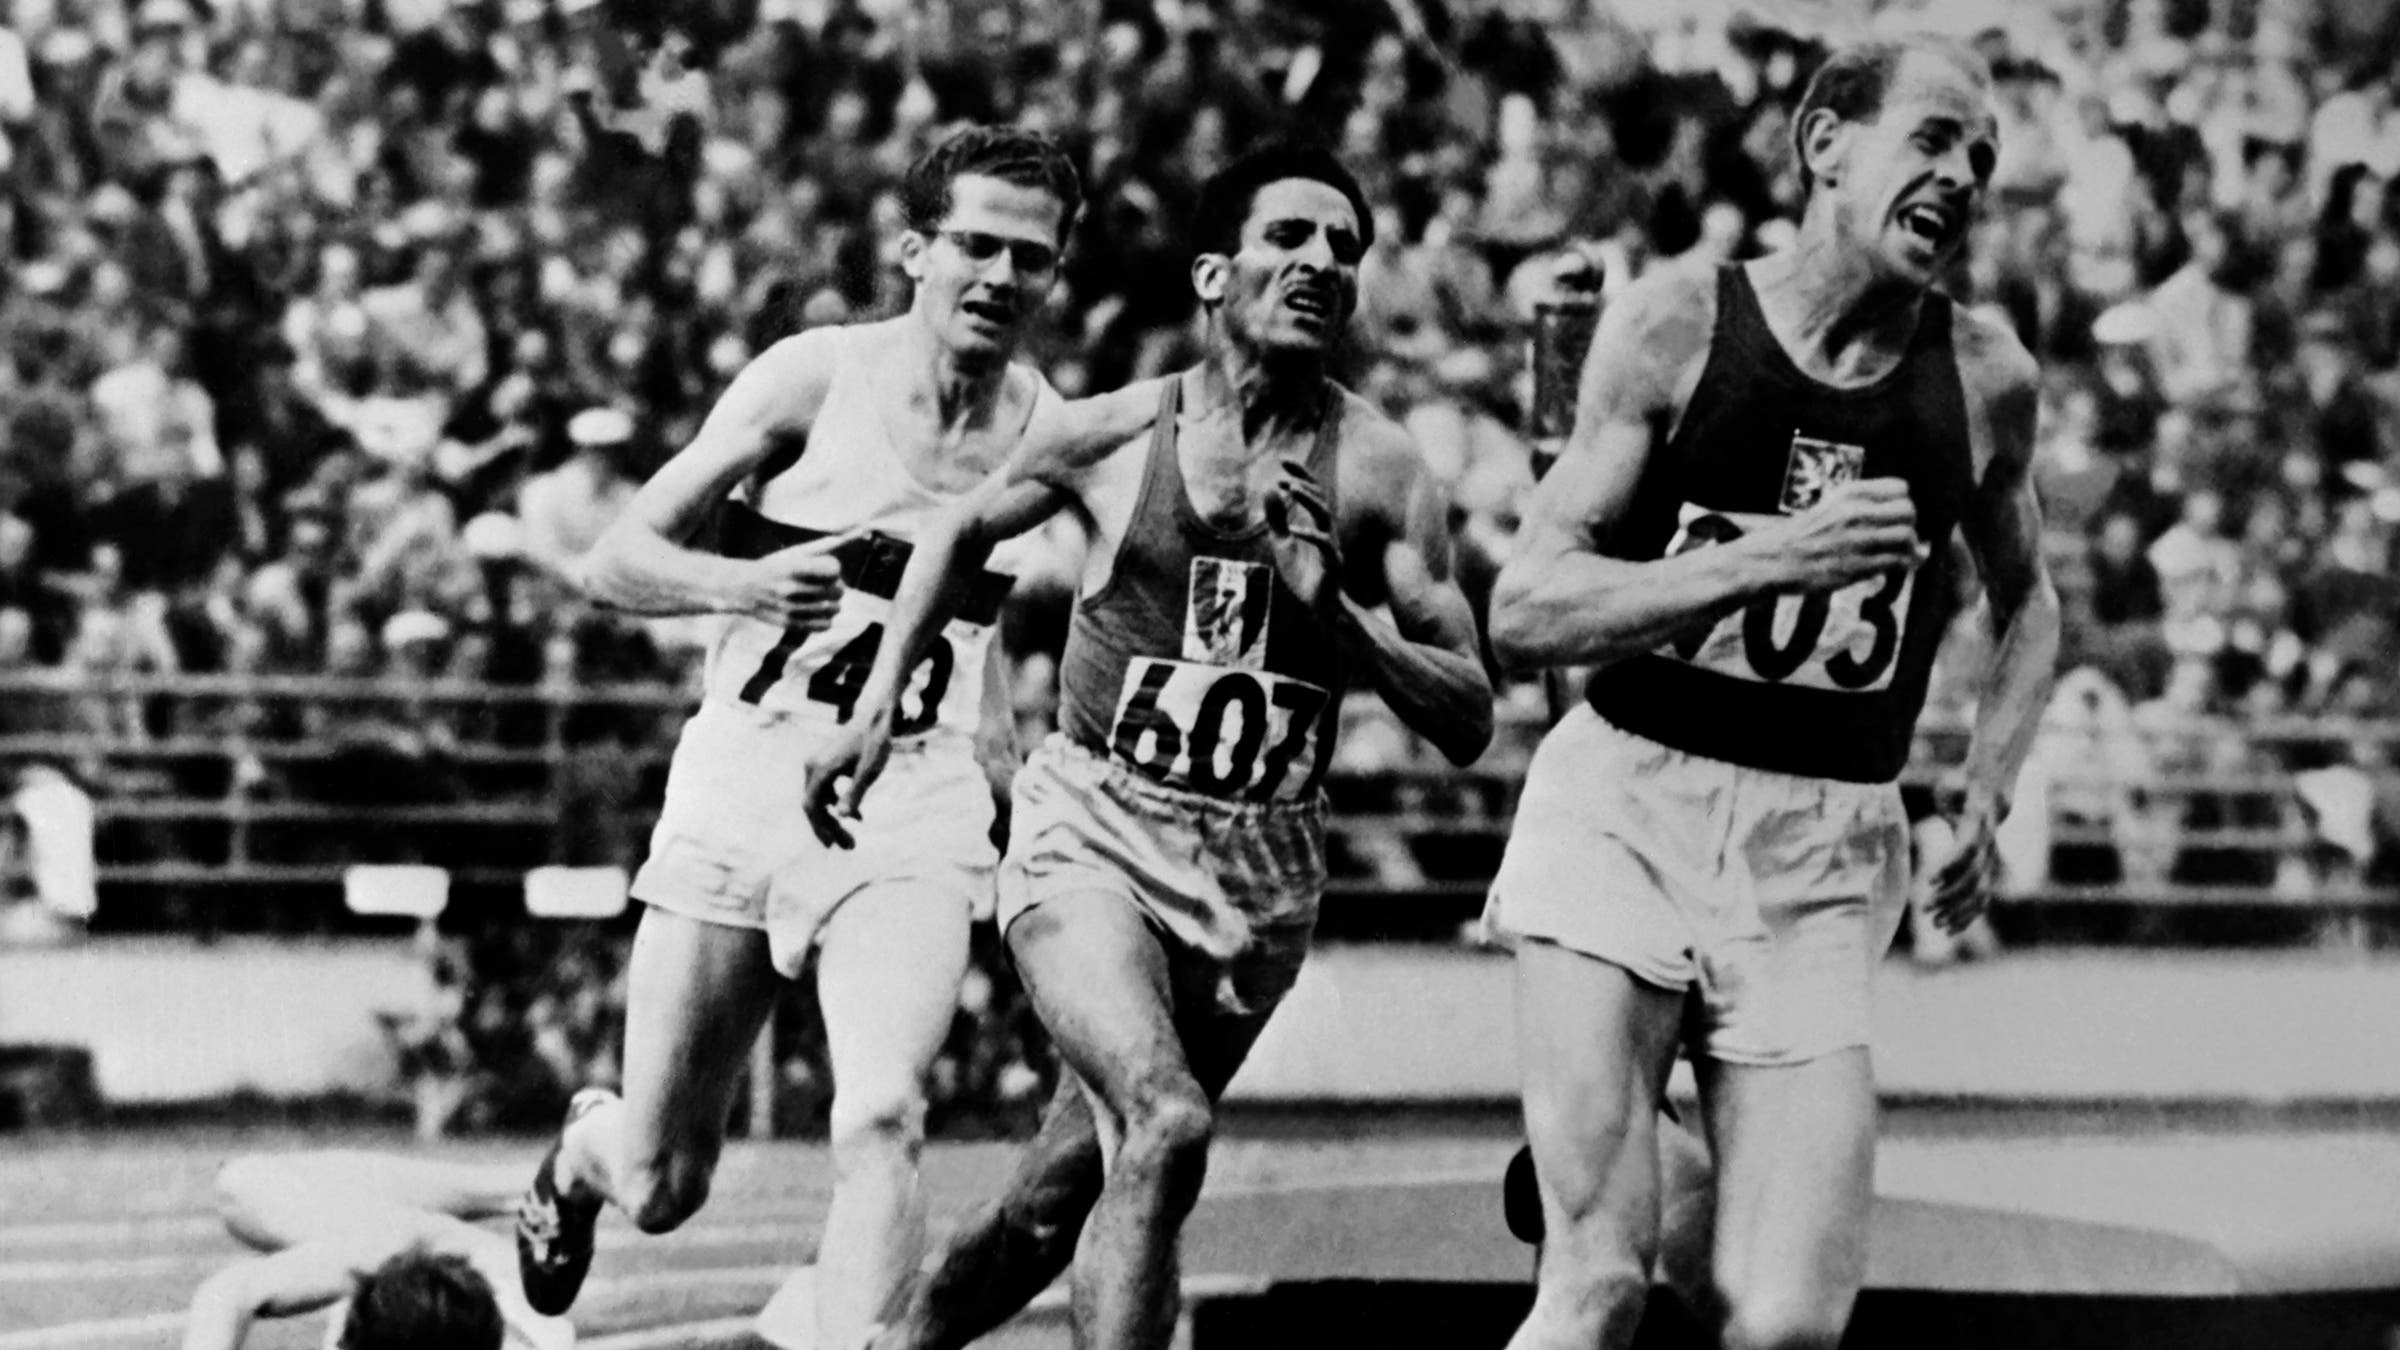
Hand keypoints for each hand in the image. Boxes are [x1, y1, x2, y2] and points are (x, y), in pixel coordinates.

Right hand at [733, 530, 854, 631]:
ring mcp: (791, 609)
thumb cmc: (773, 567)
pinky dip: (826, 619)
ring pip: (834, 609)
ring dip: (833, 603)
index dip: (834, 568)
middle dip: (836, 585)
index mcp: (793, 567)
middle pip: (837, 590)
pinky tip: (817, 612)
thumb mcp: (793, 553)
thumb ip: (822, 548)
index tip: (827, 569)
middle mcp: (792, 588)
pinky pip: (824, 625)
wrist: (741, 588)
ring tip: (822, 598)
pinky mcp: (790, 624)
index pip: (834, 569)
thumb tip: (854, 535)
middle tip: (826, 584)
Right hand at [800, 706, 893, 849]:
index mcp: (819, 769)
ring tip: (851, 839)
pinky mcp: (825, 764)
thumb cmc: (874, 742)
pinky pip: (826, 791)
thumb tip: (841, 817)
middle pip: (814, 806)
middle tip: (850, 847)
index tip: (832, 846)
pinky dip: (838, 805)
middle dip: (830, 828)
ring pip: (820, 800)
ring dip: (834, 819)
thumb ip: (855, 793)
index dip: (820, 828)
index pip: (812, 806)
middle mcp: (812, 767)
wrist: (875, 716)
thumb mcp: (869, 771)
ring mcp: (817, 765)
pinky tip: (858, 817)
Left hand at [1264, 459, 1342, 613]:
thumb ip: (1276, 518)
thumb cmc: (1302, 573)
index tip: (1284, 460)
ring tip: (1291, 489)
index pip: (1311, 490)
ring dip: (1308, 499)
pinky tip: (1293, 530)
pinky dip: (1309, 535)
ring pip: (1325, 515)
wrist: (1317, 604)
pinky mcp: (1332, 562)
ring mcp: (1331, 544)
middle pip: (1320, 498)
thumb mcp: (1282, 542)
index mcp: (1315, 522)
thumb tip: (1268, 489)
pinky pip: (1324, 544)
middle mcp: (1326, 528)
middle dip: (1304, 484)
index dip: (1300, 473)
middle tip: (1284, 478)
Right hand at [1755, 478, 1920, 592]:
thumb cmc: (1806, 533)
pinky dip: (1901, 566)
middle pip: (1909, 511)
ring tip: (1898, 555)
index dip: (1902, 503)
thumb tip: (1905, 513)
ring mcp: (1858, 539)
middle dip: (1909, 525)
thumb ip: (1867, 506)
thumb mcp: (1833, 505)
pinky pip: (1897, 562)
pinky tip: (1891, 568)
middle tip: (1899, 538)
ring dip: (1908, 548)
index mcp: (1850, 493)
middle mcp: (1856, 512)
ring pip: (1907, 537)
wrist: (1776, 558)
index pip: (1900, 487)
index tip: (1893, 517)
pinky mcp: (1858, 565)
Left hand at [1919, 794, 1999, 934]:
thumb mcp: (1952, 784)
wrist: (1992, 791)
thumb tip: (1949, 806)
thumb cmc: (1962, 785)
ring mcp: (1991, 860)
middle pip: (1973, 877)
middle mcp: (1989, 845)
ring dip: (1959, 910)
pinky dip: (1968, 915)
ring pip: (1981, 892)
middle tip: (1925, 908)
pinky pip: (1982, 897)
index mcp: (1978, 822)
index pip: (1967, 849)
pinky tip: (1950, 929)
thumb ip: (1951, 794)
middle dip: (1950, 896)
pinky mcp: (1988, 869)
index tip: (1930, 881)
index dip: (1951, 866)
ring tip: (1936, 924)